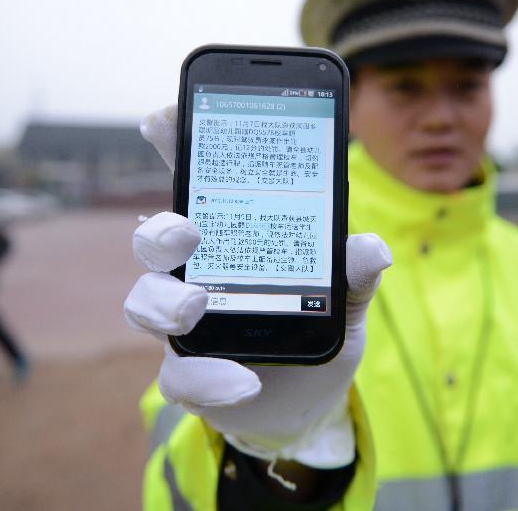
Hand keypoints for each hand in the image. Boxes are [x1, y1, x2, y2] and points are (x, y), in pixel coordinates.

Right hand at [124, 106, 390, 468]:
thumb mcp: (344, 298)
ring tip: (199, 304)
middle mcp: (197, 272)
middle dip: (160, 228)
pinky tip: (243, 382)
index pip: (199, 181)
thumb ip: (350, 273)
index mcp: (232, 237)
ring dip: (166, 300)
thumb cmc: (315, 329)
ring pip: (146, 301)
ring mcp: (186, 322)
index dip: (176, 146)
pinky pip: (176, 374)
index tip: (163, 119)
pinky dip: (206, 378)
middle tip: (187, 231)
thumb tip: (372, 249)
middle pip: (155, 238)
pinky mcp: (187, 371)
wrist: (306, 399)